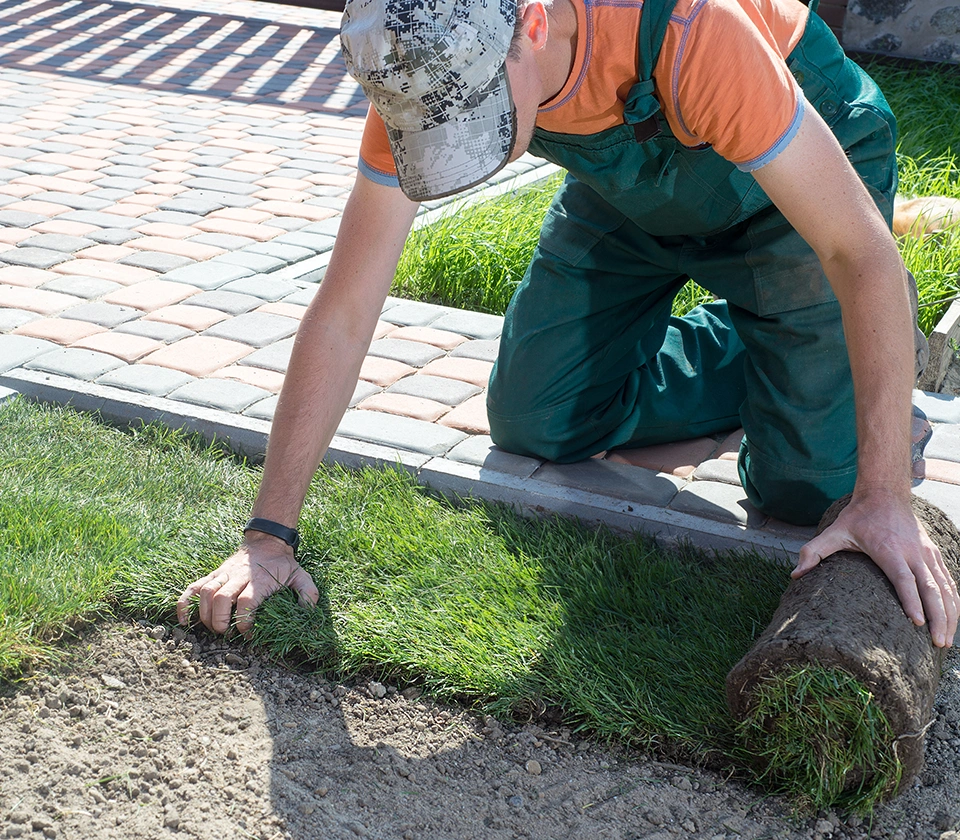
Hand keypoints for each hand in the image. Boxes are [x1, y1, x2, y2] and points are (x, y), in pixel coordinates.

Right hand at [176, 532, 319, 636]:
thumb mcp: (301, 576)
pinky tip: (184, 620)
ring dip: (203, 614)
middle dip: (219, 620)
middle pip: (221, 598)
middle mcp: (238, 576)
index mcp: (259, 580)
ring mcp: (223, 574)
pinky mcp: (213, 574)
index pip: (247, 602)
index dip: (245, 621)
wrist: (267, 541)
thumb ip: (307, 593)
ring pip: (205, 592)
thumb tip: (308, 612)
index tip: (248, 633)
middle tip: (224, 633)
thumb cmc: (283, 564)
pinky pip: (193, 587)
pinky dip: (184, 603)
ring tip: (210, 628)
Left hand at [793, 490, 957, 647]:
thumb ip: (814, 552)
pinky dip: (954, 601)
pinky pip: (948, 580)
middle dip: (938, 617)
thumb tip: (795, 575)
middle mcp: (913, 552)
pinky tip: (953, 620)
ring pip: (945, 586)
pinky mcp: (934, 553)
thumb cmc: (858, 516)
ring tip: (946, 640)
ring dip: (950, 614)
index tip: (918, 623)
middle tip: (938, 643)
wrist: (885, 493)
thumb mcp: (833, 531)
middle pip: (930, 588)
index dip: (911, 600)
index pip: (904, 578)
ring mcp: (926, 553)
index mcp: (889, 550)